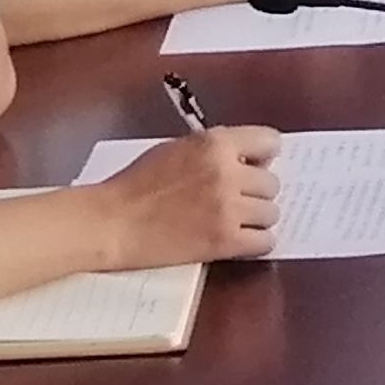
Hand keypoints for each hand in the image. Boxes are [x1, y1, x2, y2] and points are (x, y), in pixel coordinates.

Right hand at [101, 125, 280, 264]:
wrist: (113, 223)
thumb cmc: (137, 184)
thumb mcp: (177, 149)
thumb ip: (214, 150)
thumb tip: (248, 159)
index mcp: (215, 144)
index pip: (270, 141)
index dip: (263, 155)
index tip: (253, 166)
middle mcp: (227, 172)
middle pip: (271, 182)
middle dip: (256, 191)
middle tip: (235, 200)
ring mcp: (228, 208)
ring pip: (271, 213)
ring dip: (256, 218)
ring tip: (234, 221)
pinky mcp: (224, 241)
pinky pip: (265, 241)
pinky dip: (256, 243)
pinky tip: (239, 240)